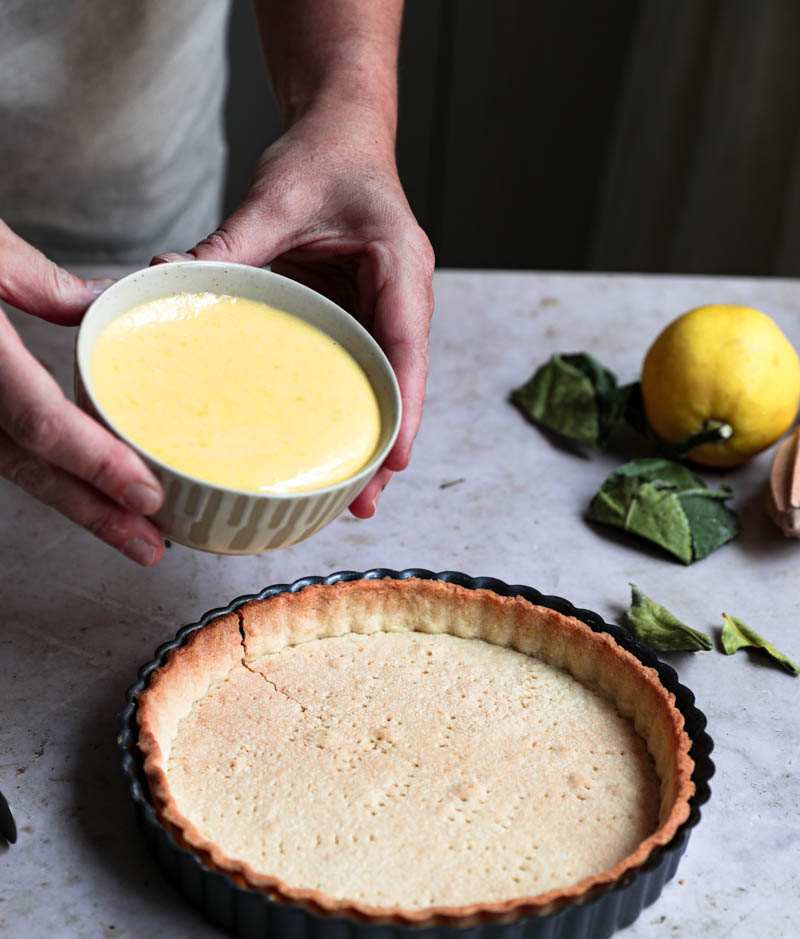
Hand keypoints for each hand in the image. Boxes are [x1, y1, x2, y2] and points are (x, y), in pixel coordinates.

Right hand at [0, 222, 164, 563]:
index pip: (38, 420)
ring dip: (72, 501)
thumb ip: (31, 278)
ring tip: (129, 530)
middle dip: (94, 512)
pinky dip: (42, 473)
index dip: (96, 464)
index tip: (146, 494)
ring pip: (12, 467)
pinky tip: (81, 491)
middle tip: (149, 545)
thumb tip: (98, 300)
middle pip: (28, 466)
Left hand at [153, 108, 433, 516]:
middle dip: (385, 446)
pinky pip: (353, 370)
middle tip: (363, 505)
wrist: (340, 132)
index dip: (403, 408)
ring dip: (366, 440)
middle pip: (399, 385)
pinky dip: (340, 410)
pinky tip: (320, 448)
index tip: (394, 460)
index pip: (408, 348)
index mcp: (400, 268)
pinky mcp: (357, 318)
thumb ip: (233, 243)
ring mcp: (382, 313)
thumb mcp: (278, 197)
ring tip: (347, 500)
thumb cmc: (325, 157)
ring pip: (380, 388)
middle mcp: (401, 300)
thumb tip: (171, 278)